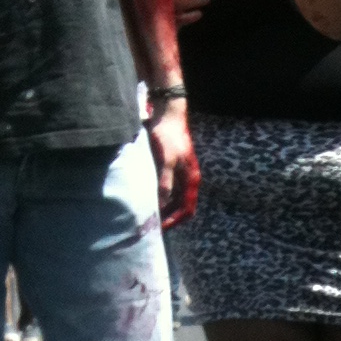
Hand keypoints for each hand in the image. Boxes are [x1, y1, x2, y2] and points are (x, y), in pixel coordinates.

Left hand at [148, 98, 199, 227]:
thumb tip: (163, 204)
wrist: (167, 113)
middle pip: (182, 208)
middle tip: (152, 225)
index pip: (186, 210)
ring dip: (165, 209)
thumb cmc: (167, 135)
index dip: (174, 221)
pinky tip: (149, 198)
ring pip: (176, 200)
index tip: (159, 228)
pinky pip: (170, 190)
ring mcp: (182, 175)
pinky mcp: (174, 169)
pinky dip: (162, 198)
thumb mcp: (166, 159)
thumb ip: (165, 182)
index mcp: (191, 180)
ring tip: (149, 214)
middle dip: (169, 218)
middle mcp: (189, 180)